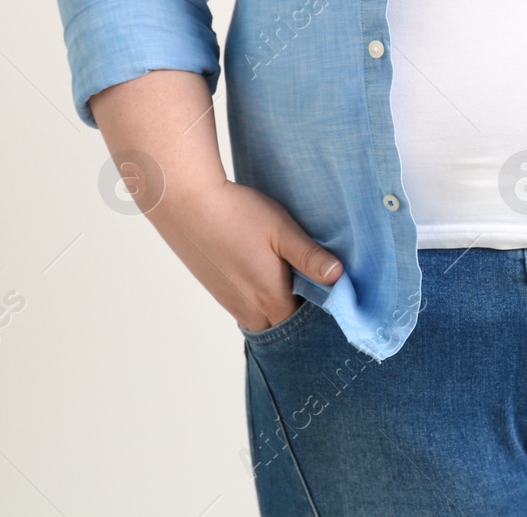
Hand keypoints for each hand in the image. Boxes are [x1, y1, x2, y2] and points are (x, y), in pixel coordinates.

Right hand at [151, 179, 342, 332]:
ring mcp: (229, 301)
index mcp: (271, 299)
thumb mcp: (282, 229)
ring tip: (285, 276)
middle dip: (298, 312)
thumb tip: (338, 276)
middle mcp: (249, 309)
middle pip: (283, 324)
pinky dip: (256, 297)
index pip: (304, 322)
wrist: (187, 202)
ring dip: (275, 304)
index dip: (319, 309)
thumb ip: (310, 257)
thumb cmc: (237, 213)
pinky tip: (259, 270)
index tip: (328, 290)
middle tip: (309, 283)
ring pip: (262, 317)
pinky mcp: (215, 289)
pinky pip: (244, 306)